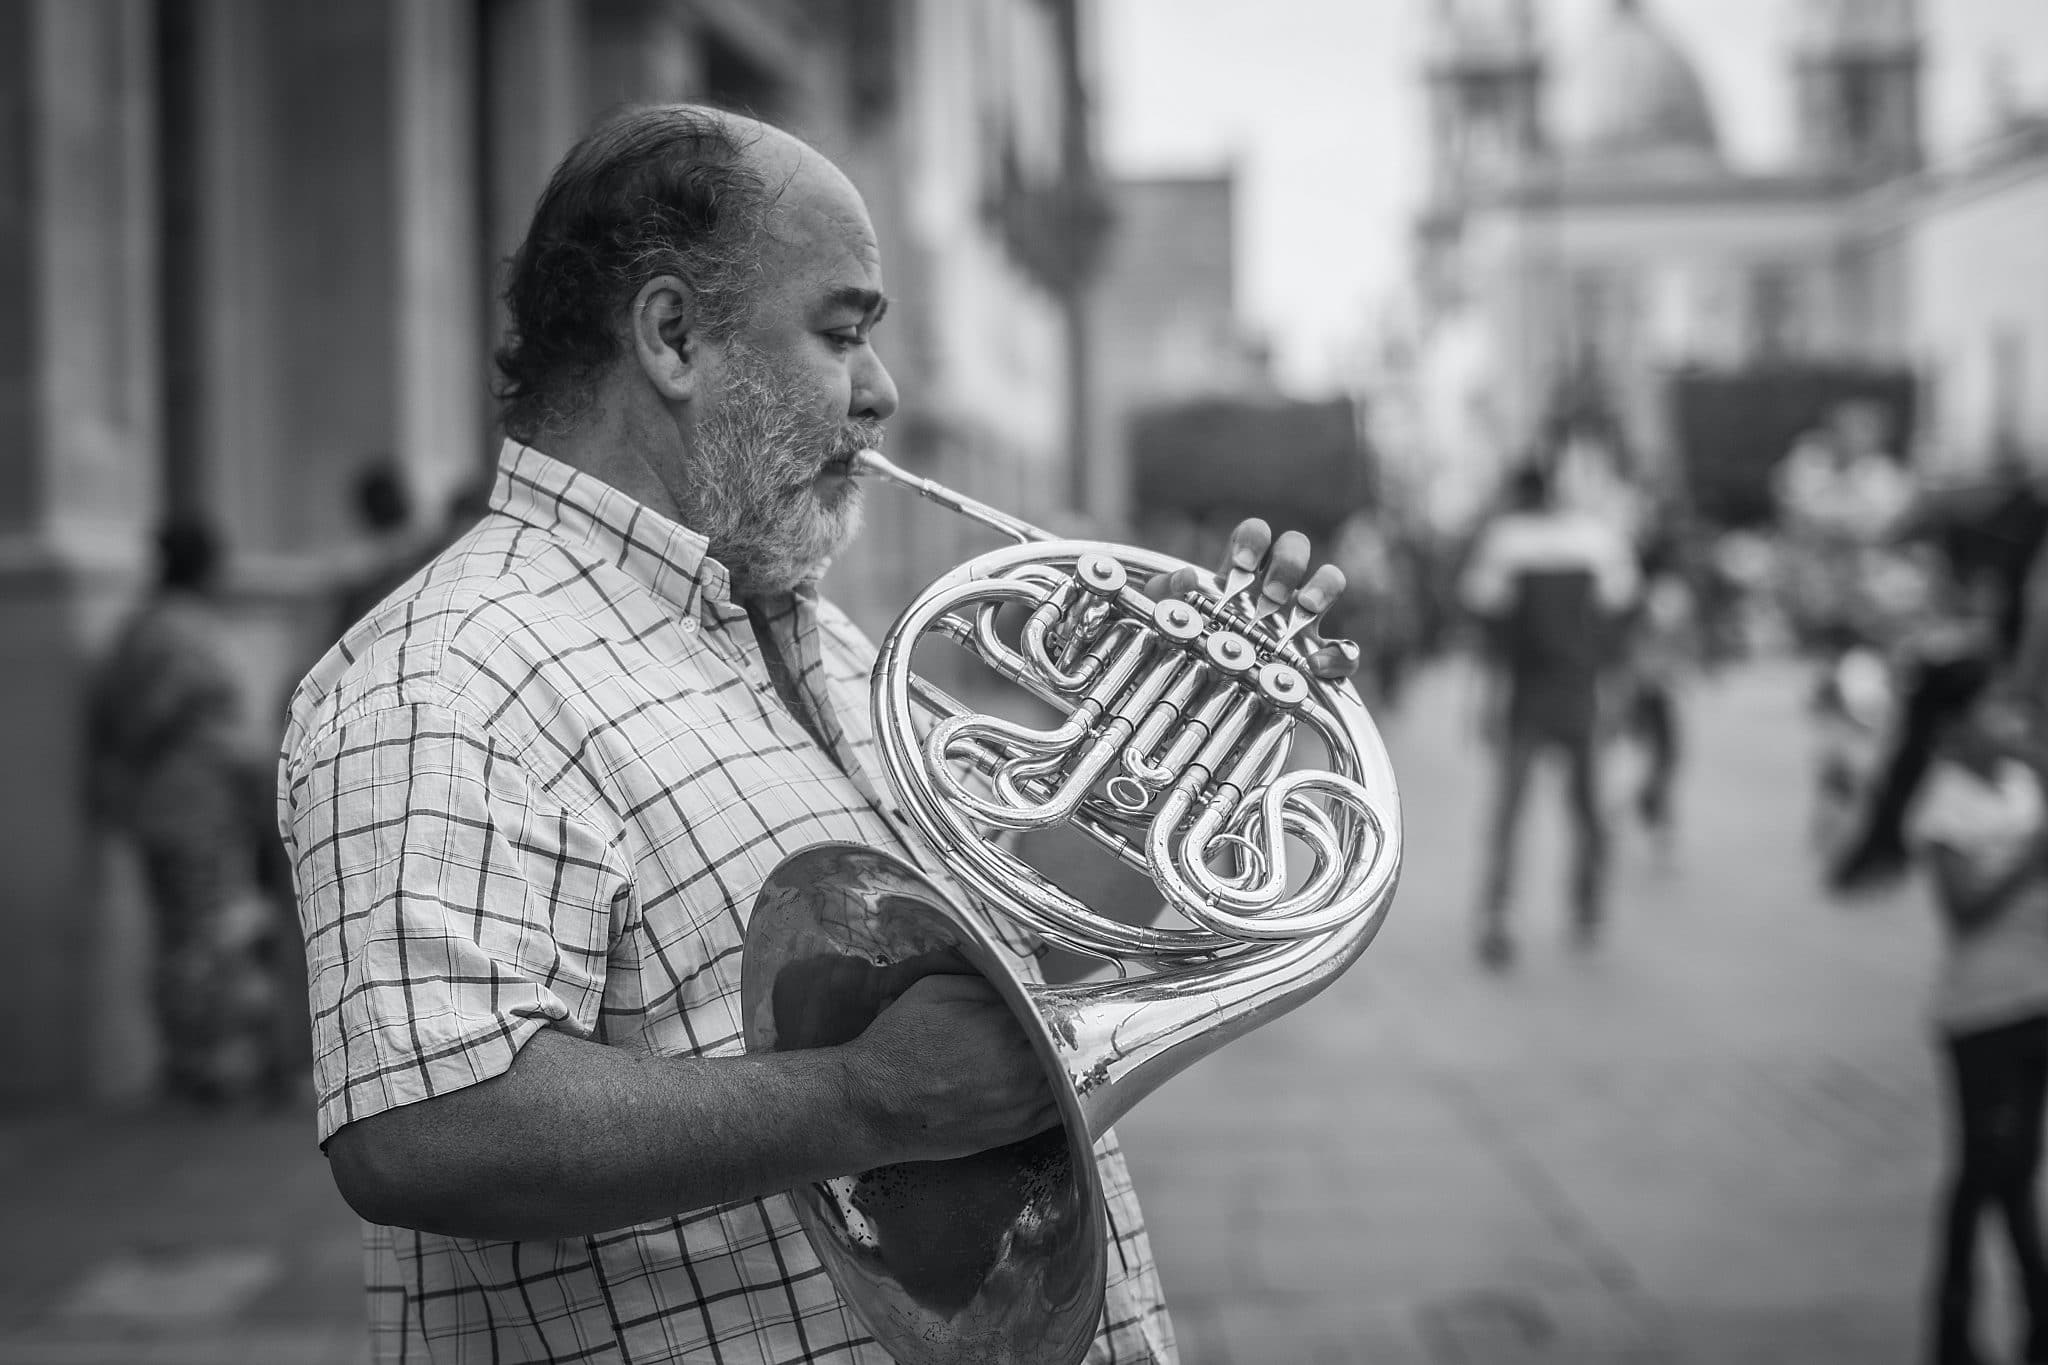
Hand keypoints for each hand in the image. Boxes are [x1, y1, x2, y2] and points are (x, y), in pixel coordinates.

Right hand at [842, 972, 1060, 1162]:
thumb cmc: (898, 1043)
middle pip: (1068, 1045)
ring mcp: (1022, 1101)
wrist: (872, 1104)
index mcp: (1004, 1023)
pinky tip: (1060, 1087)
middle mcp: (1021, 1064)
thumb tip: (1022, 989)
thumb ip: (986, 985)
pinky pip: (1061, 1113)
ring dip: (1071, 1066)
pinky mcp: (1016, 1131)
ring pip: (1071, 1078)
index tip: (1059, 1007)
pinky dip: (1067, 1097)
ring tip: (1064, 1057)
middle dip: (1067, 1036)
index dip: (1057, 1008)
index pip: (1055, 1010)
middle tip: (1065, 1030)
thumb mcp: (935, 990)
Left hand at [1148, 520, 1356, 679]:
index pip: (1255, 534)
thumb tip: (1186, 577)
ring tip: (1306, 608)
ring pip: (1330, 581)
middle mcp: (1275, 588)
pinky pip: (1346, 650)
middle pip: (1296, 547)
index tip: (1243, 563)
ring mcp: (1301, 619)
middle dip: (1287, 562)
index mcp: (1240, 573)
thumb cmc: (1189, 644)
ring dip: (1322, 588)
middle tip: (1272, 594)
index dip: (1254, 538)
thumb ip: (1166, 594)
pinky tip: (1317, 666)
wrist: (1202, 694)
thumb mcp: (1168, 618)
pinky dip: (1340, 655)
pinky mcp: (1318, 657)